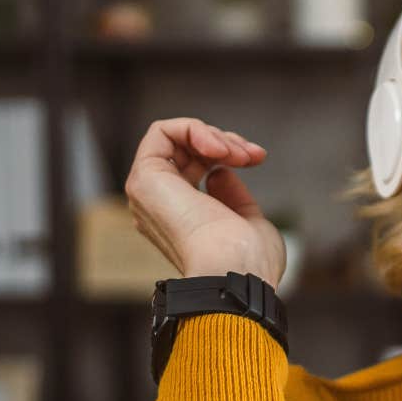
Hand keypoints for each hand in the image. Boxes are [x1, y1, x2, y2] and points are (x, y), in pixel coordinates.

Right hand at [124, 116, 284, 281]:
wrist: (235, 271)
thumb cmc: (249, 261)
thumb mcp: (248, 222)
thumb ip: (233, 198)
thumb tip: (220, 173)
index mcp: (182, 220)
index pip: (196, 169)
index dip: (229, 154)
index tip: (256, 159)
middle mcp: (161, 206)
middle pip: (186, 151)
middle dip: (225, 142)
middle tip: (250, 156)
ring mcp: (150, 192)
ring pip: (174, 139)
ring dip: (213, 136)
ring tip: (239, 155)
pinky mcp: (144, 177)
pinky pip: (161, 132)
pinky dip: (194, 129)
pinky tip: (218, 148)